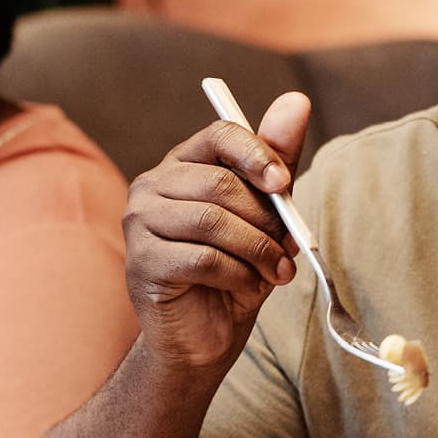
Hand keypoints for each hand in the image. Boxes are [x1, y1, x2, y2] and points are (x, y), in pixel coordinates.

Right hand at [122, 91, 311, 371]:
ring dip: (257, 250)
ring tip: (275, 271)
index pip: (219, 134)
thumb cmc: (235, 270)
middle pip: (219, 183)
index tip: (284, 184)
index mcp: (182, 164)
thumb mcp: (265, 215)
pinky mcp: (141, 262)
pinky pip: (202, 258)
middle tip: (288, 246)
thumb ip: (276, 161)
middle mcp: (152, 185)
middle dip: (266, 219)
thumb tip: (298, 100)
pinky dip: (237, 275)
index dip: (257, 153)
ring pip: (212, 221)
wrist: (204, 337)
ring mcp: (139, 223)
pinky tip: (245, 286)